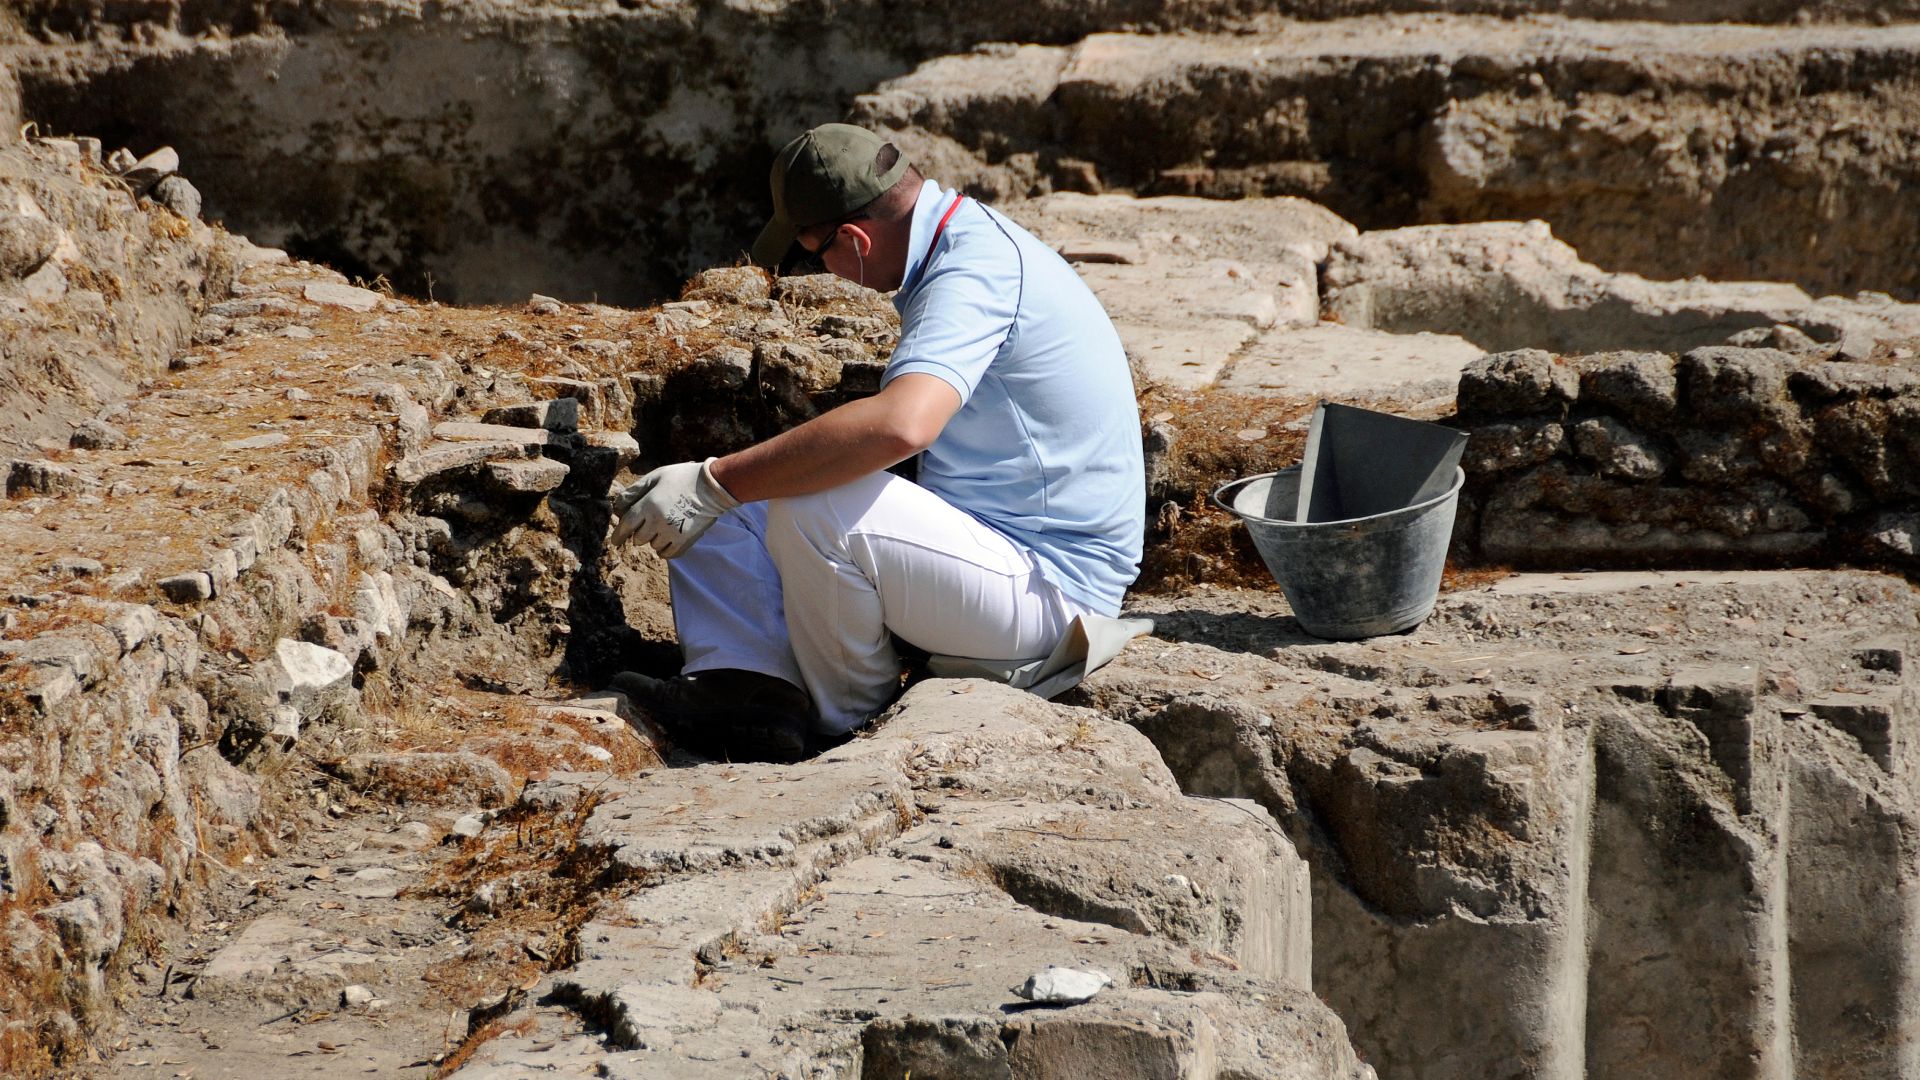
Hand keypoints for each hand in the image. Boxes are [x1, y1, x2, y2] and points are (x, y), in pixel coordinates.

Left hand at [609, 458, 739, 557]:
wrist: (713, 487)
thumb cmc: (682, 478)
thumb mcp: (656, 476)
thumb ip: (635, 491)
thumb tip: (618, 506)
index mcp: (649, 505)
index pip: (626, 525)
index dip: (618, 535)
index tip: (615, 541)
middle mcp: (658, 522)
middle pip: (638, 538)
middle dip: (639, 533)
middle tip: (648, 524)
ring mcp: (672, 533)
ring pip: (653, 546)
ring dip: (654, 539)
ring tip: (663, 526)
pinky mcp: (685, 541)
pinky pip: (667, 554)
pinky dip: (664, 549)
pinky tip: (668, 539)